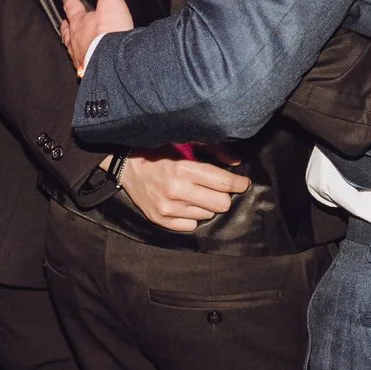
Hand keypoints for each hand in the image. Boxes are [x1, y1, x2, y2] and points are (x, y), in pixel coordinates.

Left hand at [58, 0, 133, 75]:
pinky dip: (83, 60)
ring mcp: (81, 57)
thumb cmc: (109, 32)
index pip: (72, 7)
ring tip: (72, 42)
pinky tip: (85, 62)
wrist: (113, 64)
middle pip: (68, 30)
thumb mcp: (111, 2)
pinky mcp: (89, 72)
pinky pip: (82, 64)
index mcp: (79, 23)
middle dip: (66, 24)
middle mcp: (76, 41)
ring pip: (72, 48)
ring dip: (72, 43)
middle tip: (63, 21)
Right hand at [115, 151, 249, 232]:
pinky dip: (192, 216)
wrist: (127, 167)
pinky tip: (186, 204)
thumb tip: (237, 162)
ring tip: (197, 194)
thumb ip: (214, 150)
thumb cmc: (159, 152)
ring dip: (207, 205)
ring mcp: (168, 208)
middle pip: (221, 204)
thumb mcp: (185, 144)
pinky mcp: (160, 220)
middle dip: (224, 195)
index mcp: (184, 169)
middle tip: (218, 188)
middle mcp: (177, 191)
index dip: (239, 183)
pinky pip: (191, 225)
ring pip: (208, 215)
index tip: (243, 182)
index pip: (224, 183)